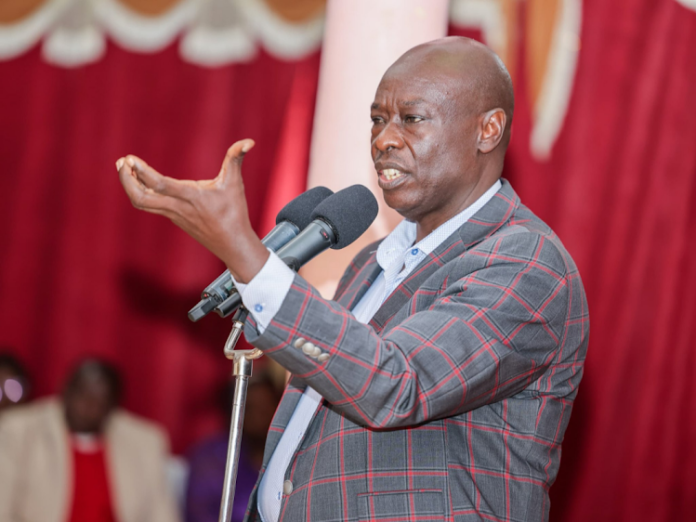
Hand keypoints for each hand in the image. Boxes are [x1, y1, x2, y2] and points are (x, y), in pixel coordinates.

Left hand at [116, 139, 268, 282]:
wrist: (232, 244)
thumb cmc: (234, 213)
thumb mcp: (235, 184)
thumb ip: (236, 159)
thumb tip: (249, 141)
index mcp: (191, 198)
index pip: (160, 185)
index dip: (142, 172)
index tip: (130, 158)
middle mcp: (177, 208)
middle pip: (141, 199)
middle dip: (126, 180)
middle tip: (122, 162)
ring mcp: (173, 215)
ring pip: (142, 204)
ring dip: (130, 186)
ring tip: (124, 168)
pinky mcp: (174, 218)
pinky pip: (150, 205)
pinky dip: (140, 191)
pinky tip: (138, 179)